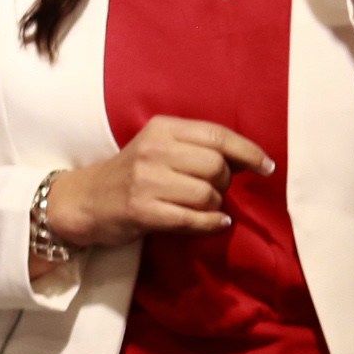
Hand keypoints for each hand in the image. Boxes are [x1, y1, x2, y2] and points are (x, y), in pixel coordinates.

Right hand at [45, 116, 272, 247]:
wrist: (86, 200)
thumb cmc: (133, 173)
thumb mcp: (160, 147)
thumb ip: (197, 148)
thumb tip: (248, 160)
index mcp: (163, 128)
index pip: (218, 135)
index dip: (248, 152)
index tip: (267, 167)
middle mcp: (154, 150)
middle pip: (216, 167)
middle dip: (224, 184)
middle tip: (215, 192)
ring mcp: (146, 181)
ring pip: (207, 195)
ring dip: (215, 207)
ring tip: (205, 209)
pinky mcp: (141, 211)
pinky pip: (192, 219)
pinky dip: (210, 224)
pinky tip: (215, 224)